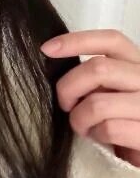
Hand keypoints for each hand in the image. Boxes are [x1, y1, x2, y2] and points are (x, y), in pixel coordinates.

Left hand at [40, 29, 139, 166]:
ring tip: (82, 126)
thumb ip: (98, 76)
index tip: (46, 49)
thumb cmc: (124, 118)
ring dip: (79, 118)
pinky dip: (96, 135)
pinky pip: (109, 129)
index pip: (111, 40)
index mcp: (138, 63)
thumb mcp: (114, 89)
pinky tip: (100, 137)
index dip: (76, 40)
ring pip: (98, 103)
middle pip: (98, 69)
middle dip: (68, 87)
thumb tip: (56, 62)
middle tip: (65, 104)